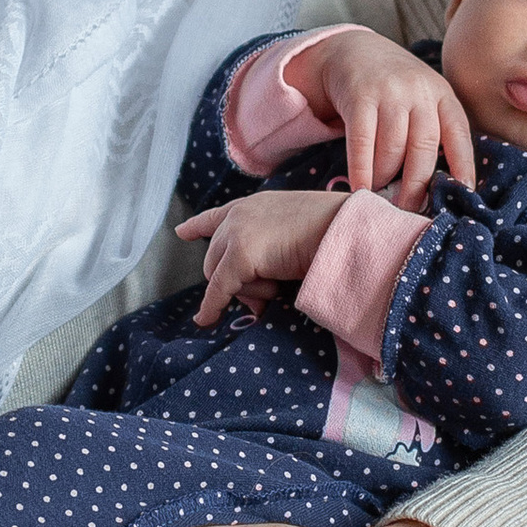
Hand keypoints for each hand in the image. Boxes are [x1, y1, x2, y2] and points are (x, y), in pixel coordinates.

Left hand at [174, 187, 346, 326]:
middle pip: (214, 257)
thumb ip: (271, 251)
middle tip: (263, 297)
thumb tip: (259, 289)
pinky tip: (206, 320)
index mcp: (255, 205)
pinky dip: (212, 307)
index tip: (182, 232)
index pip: (218, 215)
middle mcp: (239, 215)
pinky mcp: (240, 255)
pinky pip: (218, 290)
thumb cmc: (332, 233)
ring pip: (218, 275)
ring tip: (275, 290)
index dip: (198, 226)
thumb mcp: (295, 234)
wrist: (344, 229)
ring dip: (242, 291)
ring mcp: (237, 233)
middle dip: (231, 282)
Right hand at [287, 25, 474, 198]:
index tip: (463, 194)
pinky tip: (360, 187)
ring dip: (386, 178)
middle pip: (424, 148)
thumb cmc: (396, 86)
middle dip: (417, 185)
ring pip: (392, 149)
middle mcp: (419, 91)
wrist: (355, 50)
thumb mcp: (424, 97)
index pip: (459, 135)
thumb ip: (436, 129)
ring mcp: (388, 92)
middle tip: (410, 209)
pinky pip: (362, 143)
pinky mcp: (359, 97)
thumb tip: (446, 184)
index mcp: (443, 95)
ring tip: (381, 194)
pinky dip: (361, 171)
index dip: (463, 166)